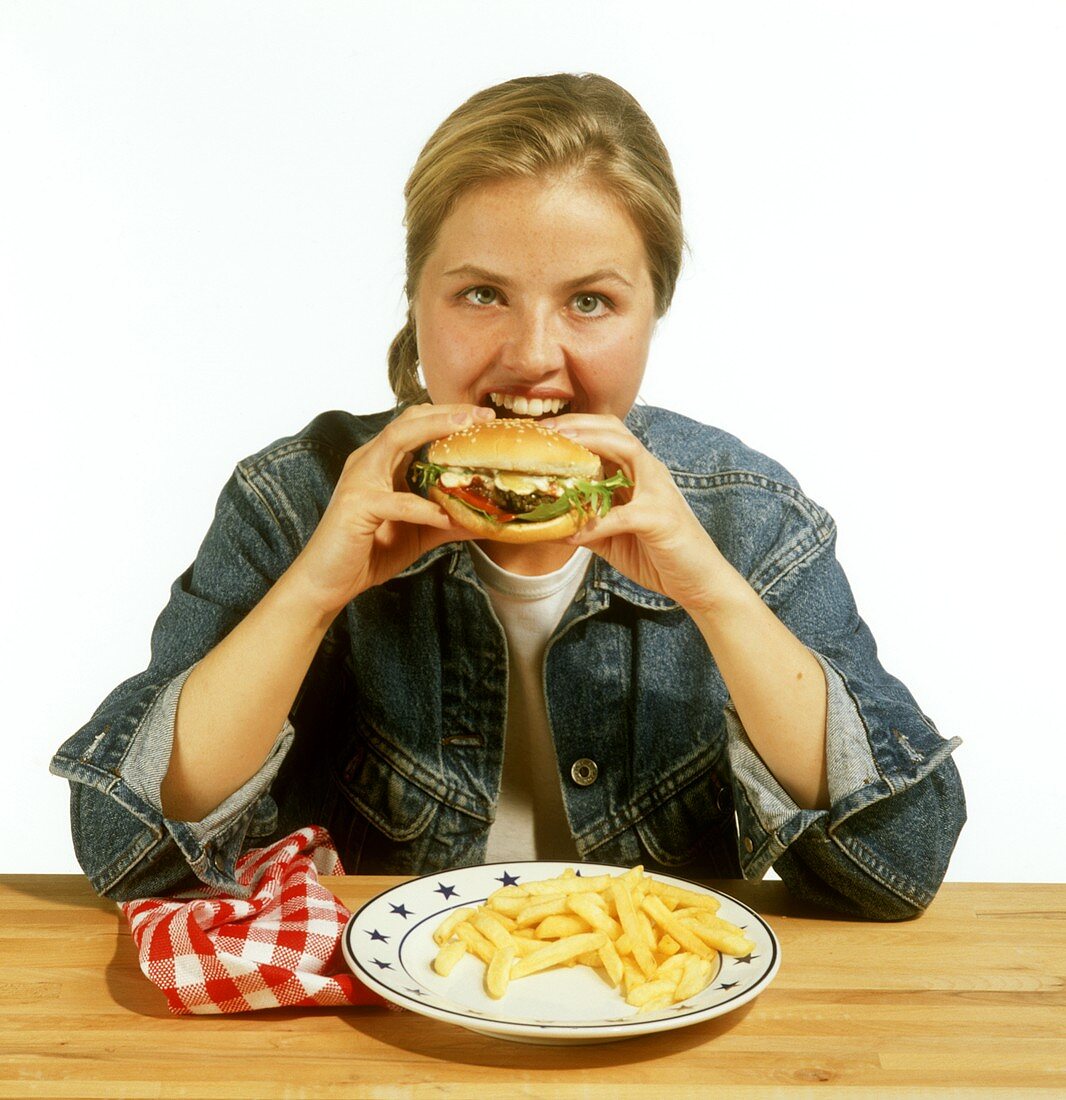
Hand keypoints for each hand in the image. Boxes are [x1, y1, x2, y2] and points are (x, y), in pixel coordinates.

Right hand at [285, 403, 492, 617]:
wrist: (328, 581)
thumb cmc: (370, 552)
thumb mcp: (419, 533)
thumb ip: (447, 520)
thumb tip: (485, 520)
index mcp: (382, 461)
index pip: (416, 424)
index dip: (450, 416)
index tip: (484, 418)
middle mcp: (368, 460)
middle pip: (409, 420)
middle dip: (449, 413)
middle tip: (484, 416)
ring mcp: (360, 479)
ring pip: (398, 439)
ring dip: (435, 432)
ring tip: (467, 433)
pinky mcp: (356, 505)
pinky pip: (397, 501)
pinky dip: (424, 508)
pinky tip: (446, 518)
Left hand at [541, 413, 736, 612]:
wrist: (698, 580)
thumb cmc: (658, 555)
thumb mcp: (612, 537)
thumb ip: (586, 524)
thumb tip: (550, 523)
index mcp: (638, 473)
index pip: (607, 434)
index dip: (575, 426)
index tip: (544, 430)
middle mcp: (649, 473)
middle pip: (615, 429)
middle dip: (578, 423)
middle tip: (547, 430)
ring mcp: (657, 491)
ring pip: (625, 449)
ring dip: (590, 444)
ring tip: (561, 447)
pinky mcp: (659, 517)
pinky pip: (620, 514)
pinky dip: (593, 523)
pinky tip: (572, 534)